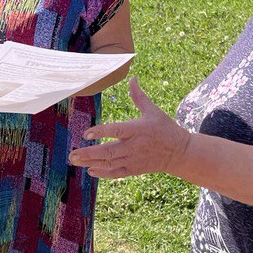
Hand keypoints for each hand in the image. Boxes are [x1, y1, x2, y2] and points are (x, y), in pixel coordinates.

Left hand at [68, 77, 190, 178]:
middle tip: (72, 154)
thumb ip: (139, 96)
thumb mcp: (153, 110)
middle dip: (89, 153)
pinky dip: (103, 173)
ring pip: (110, 163)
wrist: (180, 152)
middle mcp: (134, 146)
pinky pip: (117, 173)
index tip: (86, 133)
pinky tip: (90, 170)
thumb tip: (132, 78)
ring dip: (91, 162)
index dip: (101, 132)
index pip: (116, 130)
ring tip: (75, 160)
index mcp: (138, 129)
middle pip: (109, 151)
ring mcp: (134, 160)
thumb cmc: (165, 128)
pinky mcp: (135, 170)